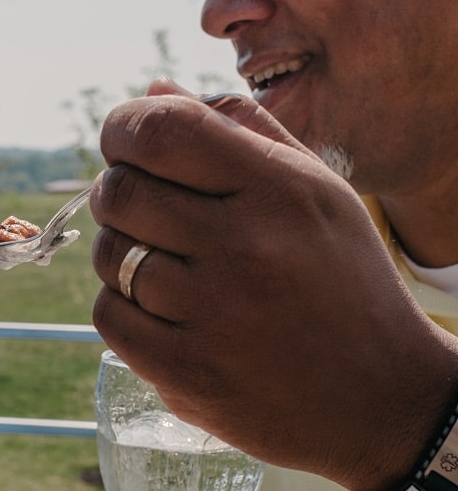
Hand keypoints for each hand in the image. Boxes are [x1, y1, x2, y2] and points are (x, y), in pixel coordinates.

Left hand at [90, 83, 457, 490]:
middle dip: (117, 190)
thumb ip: (240, 130)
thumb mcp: (317, 192)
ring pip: (109, 255)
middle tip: (142, 207)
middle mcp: (246, 246)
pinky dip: (121, 308)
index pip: (162, 130)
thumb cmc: (343, 281)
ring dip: (119, 252)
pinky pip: (108, 316)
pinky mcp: (189, 372)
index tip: (125, 141)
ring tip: (161, 263)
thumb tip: (152, 92)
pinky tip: (160, 311)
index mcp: (279, 189)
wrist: (383, 398)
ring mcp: (214, 314)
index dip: (123, 127)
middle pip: (121, 191)